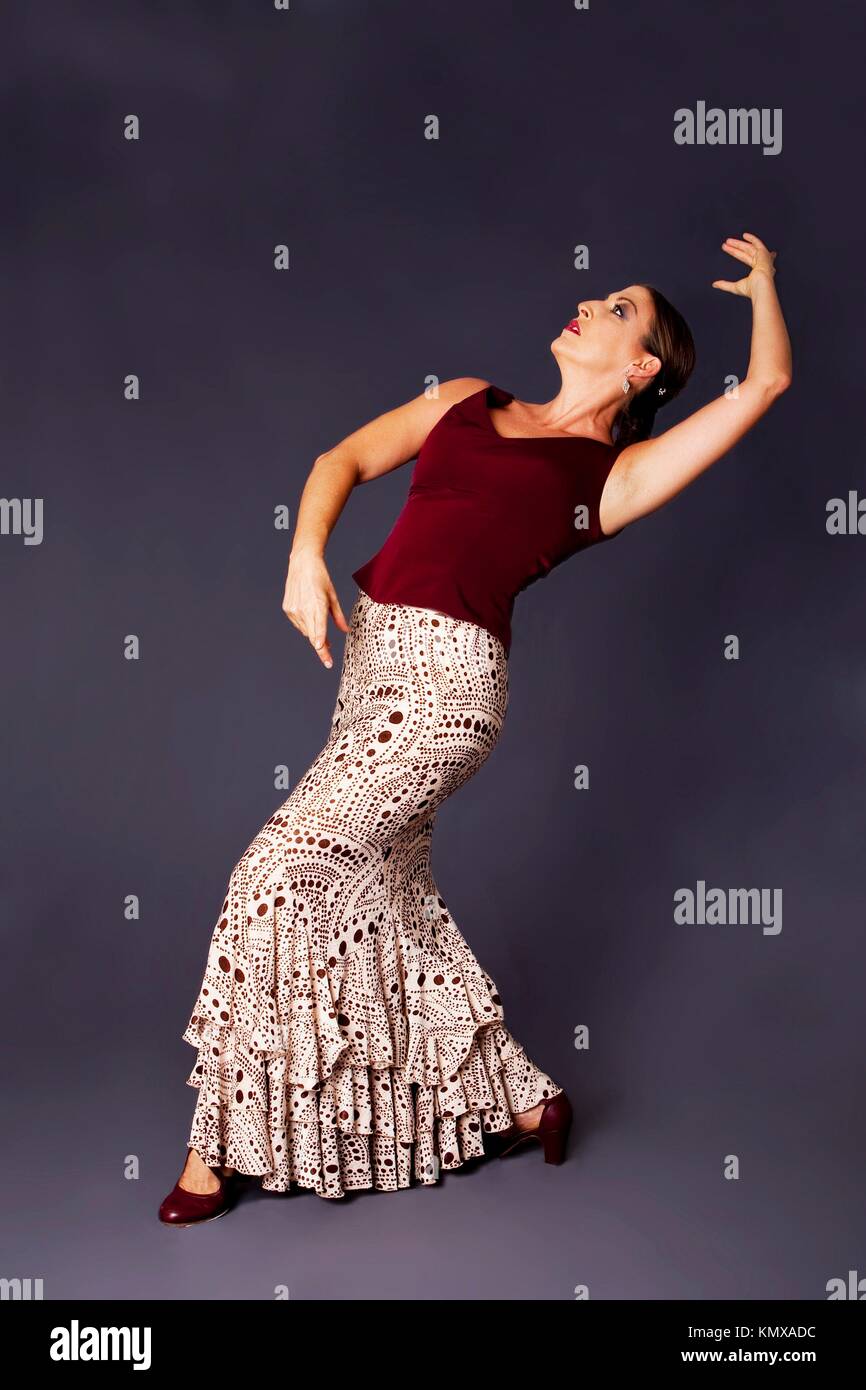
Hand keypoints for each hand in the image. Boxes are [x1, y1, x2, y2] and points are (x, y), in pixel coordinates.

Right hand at [281, 549, 348, 668]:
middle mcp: (304, 610)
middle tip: (329, 657)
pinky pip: (298, 624)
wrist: (302, 564)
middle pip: (312, 636)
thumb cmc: (320, 578)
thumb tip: (345, 630)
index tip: (325, 657)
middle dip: (321, 647)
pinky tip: (310, 617)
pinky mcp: (288, 609)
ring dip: (314, 634)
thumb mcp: (333, 596)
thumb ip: (338, 616)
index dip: (322, 647)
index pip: (320, 631)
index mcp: (317, 606)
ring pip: (306, 631)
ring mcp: (294, 610)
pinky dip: (305, 625)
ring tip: (322, 635)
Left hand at [712, 232, 777, 298]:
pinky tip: (744, 235)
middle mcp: (762, 264)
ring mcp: (763, 258)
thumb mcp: (735, 287)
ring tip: (728, 241)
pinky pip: (758, 243)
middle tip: (725, 244)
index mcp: (758, 271)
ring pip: (749, 248)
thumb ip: (725, 285)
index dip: (738, 254)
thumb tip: (714, 284)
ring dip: (738, 244)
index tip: (731, 250)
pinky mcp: (764, 254)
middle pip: (746, 252)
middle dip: (735, 248)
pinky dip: (752, 239)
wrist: (760, 287)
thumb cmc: (751, 290)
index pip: (746, 259)